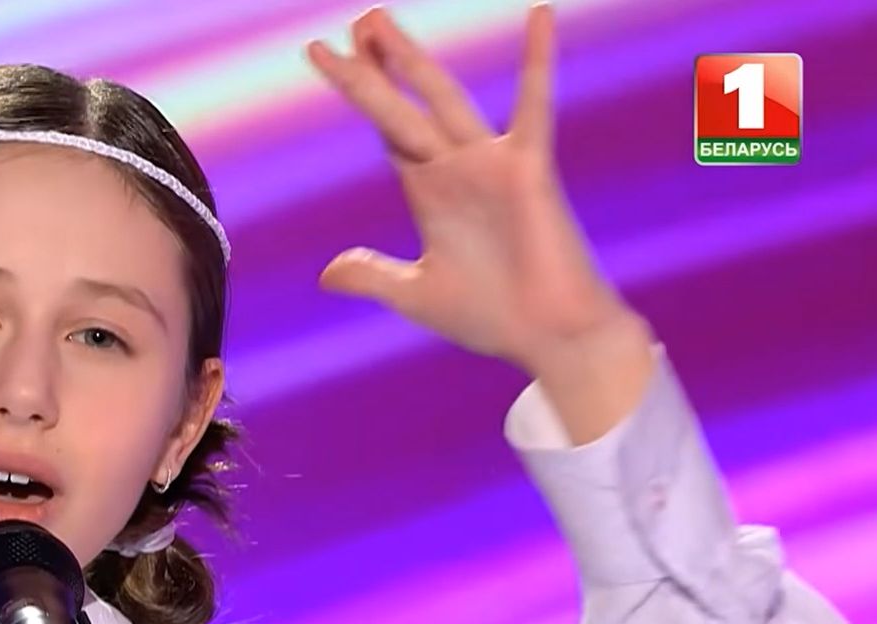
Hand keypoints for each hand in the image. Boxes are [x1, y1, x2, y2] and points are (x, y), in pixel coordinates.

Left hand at [306, 3, 641, 374]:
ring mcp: (490, 165)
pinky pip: (534, 106)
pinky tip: (540, 16)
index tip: (332, 57)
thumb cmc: (495, 317)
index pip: (388, 131)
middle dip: (374, 68)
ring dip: (408, 60)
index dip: (363, 94)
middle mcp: (457, 170)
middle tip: (353, 23)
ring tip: (374, 20)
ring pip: (439, 99)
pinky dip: (538, 61)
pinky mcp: (528, 169)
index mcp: (431, 193)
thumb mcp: (418, 295)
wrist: (551, 339)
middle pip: (402, 108)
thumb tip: (326, 276)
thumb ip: (373, 276)